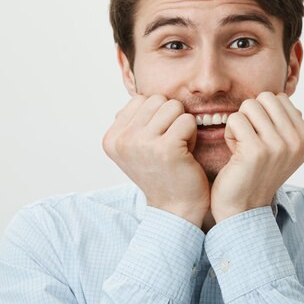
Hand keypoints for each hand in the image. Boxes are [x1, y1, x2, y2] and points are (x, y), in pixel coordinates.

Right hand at [102, 95, 209, 226]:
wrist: (175, 208)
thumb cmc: (161, 173)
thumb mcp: (136, 147)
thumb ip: (133, 121)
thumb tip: (138, 95)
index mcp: (111, 138)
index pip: (140, 99)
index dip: (156, 115)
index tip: (156, 140)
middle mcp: (122, 140)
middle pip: (158, 99)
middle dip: (170, 117)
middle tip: (170, 143)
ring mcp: (142, 144)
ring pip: (174, 106)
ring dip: (182, 125)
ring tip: (177, 147)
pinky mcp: (166, 149)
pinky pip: (187, 121)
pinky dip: (192, 135)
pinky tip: (186, 153)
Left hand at [210, 92, 303, 221]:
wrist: (243, 208)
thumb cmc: (257, 172)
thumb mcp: (282, 148)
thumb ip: (285, 122)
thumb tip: (283, 98)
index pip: (280, 98)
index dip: (265, 114)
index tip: (263, 139)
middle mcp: (298, 142)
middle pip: (266, 98)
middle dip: (252, 115)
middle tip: (250, 139)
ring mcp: (279, 146)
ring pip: (249, 106)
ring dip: (240, 124)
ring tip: (243, 146)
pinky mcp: (256, 151)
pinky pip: (235, 119)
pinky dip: (229, 133)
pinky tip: (235, 152)